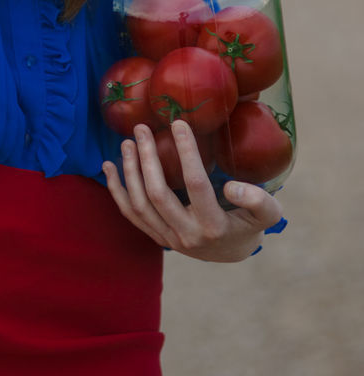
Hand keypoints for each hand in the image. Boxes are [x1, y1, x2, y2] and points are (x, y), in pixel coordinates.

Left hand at [102, 120, 283, 262]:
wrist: (232, 252)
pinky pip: (130, 214)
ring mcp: (167, 238)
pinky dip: (116, 190)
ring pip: (139, 204)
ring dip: (130, 171)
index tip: (178, 123)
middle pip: (158, 194)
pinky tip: (108, 166)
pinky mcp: (156, 236)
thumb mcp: (267, 215)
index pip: (196, 184)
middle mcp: (186, 235)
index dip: (187, 152)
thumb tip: (232, 187)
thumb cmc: (250, 225)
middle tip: (142, 128)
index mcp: (213, 227)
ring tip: (127, 142)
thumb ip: (258, 201)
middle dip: (147, 158)